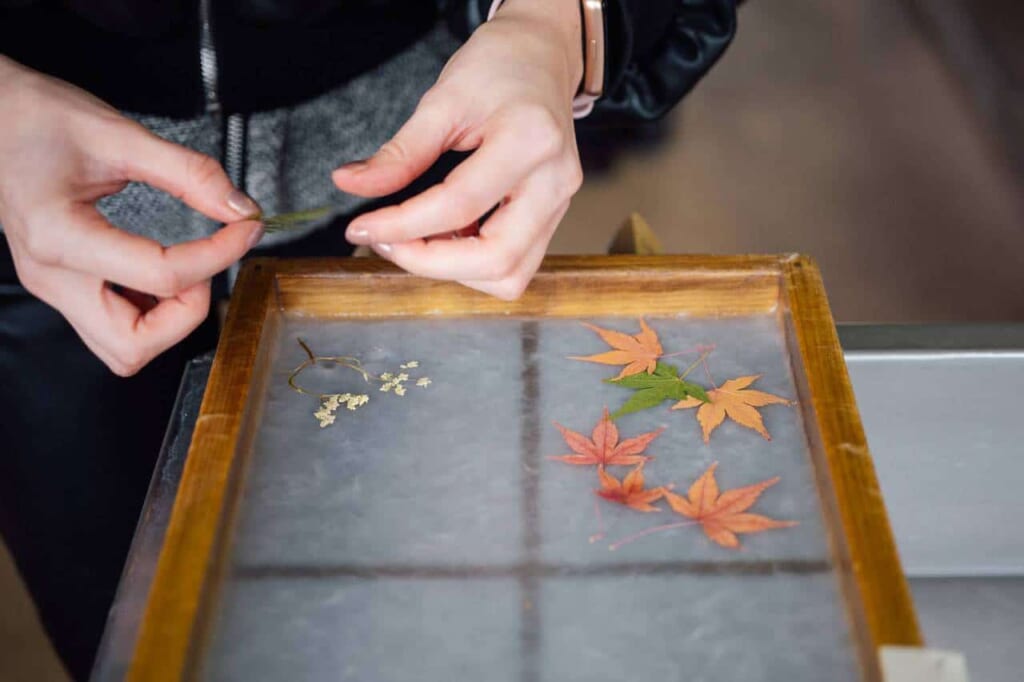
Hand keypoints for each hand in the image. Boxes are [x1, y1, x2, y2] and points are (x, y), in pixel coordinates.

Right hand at [0, 57, 262, 375]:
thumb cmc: (36, 118)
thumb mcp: (118, 133)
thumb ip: (188, 173)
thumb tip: (238, 207)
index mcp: (59, 235)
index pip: (161, 275)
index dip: (219, 254)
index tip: (245, 229)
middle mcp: (51, 275)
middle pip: (132, 346)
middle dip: (185, 314)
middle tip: (204, 264)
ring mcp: (53, 286)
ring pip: (123, 348)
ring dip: (168, 320)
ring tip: (184, 266)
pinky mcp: (62, 285)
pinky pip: (115, 326)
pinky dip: (151, 311)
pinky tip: (162, 269)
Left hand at [334, 0, 583, 299]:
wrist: (542, 56)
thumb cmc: (498, 68)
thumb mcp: (442, 100)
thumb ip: (400, 152)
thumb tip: (349, 184)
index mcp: (529, 140)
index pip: (459, 204)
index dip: (402, 225)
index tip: (362, 228)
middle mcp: (554, 181)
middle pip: (496, 259)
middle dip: (431, 263)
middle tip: (388, 243)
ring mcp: (560, 204)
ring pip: (510, 275)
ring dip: (455, 270)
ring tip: (419, 237)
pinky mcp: (554, 216)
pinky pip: (516, 264)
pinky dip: (474, 263)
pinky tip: (448, 236)